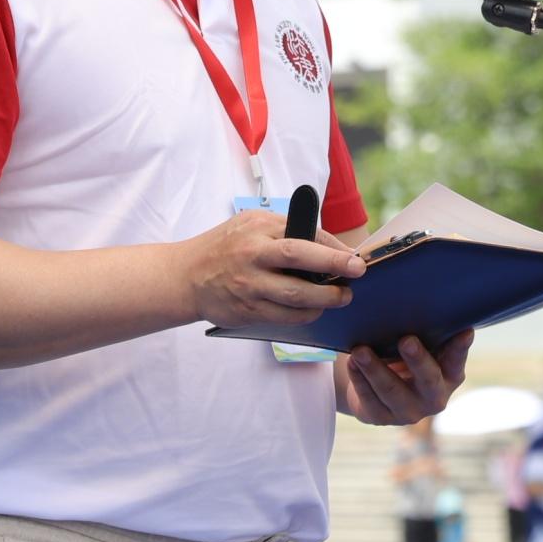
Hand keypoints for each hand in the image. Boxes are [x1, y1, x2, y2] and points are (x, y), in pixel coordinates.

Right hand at [184, 208, 363, 327]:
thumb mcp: (252, 223)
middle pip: (300, 262)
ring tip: (341, 297)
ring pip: (295, 297)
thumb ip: (286, 229)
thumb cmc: (226, 246)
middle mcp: (253, 257)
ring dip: (325, 299)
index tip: (353, 257)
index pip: (304, 235)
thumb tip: (330, 245)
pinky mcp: (246, 312)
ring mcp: (249, 287)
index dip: (332, 248)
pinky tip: (316, 310)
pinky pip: (284, 318)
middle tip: (357, 274)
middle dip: (334, 268)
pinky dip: (305, 315)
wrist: (185, 276)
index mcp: (257, 229)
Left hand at [336, 329, 473, 424]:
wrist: (379, 386)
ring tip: (360, 350)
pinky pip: (369, 398)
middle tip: (406, 340)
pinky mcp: (381, 418)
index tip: (464, 331)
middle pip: (427, 380)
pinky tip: (352, 363)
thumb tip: (436, 308)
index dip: (460, 348)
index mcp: (450, 376)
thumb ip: (431, 335)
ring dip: (375, 369)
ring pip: (391, 390)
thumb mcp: (424, 347)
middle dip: (417, 360)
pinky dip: (359, 379)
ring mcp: (408, 412)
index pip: (457, 361)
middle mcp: (434, 398)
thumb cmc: (408, 357)